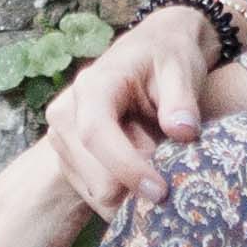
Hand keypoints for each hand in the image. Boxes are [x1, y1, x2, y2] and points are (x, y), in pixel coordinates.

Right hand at [43, 3, 221, 220]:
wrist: (153, 51)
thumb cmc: (167, 57)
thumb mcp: (181, 70)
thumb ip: (182, 101)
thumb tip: (183, 131)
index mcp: (92, 88)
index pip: (96, 135)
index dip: (126, 168)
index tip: (160, 191)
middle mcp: (66, 114)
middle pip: (96, 175)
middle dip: (136, 185)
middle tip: (173, 173)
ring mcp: (63, 139)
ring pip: (98, 191)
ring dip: (133, 190)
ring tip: (157, 160)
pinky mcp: (69, 159)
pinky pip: (97, 195)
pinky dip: (125, 193)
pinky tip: (144, 170)